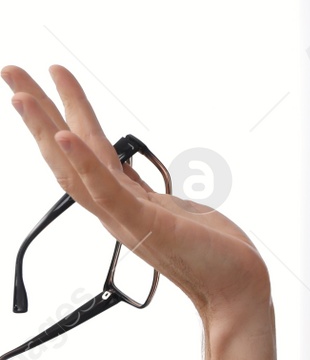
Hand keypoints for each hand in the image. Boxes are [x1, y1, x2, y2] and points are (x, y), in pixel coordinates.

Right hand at [2, 65, 269, 325]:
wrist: (236, 290)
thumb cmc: (212, 254)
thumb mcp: (172, 210)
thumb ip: (145, 192)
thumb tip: (129, 173)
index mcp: (123, 201)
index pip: (84, 151)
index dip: (63, 115)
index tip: (50, 78)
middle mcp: (116, 208)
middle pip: (65, 153)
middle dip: (38, 110)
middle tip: (10, 69)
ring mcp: (127, 217)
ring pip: (74, 167)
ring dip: (46, 128)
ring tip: (21, 93)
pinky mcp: (145, 225)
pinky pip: (107, 190)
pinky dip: (84, 162)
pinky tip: (66, 135)